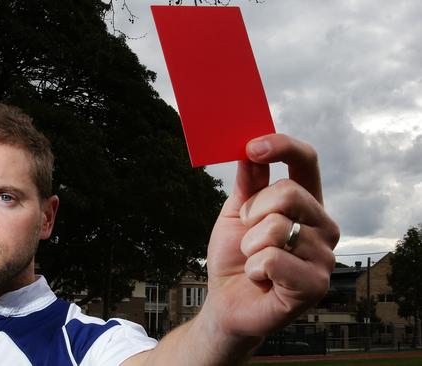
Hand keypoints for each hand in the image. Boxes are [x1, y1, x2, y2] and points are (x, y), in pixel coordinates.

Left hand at [205, 133, 339, 336]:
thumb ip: (247, 182)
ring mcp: (324, 257)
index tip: (252, 147)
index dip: (282, 147)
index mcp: (306, 204)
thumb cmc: (234, 256)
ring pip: (276, 228)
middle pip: (288, 193)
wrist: (226, 303)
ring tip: (254, 261)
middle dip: (252, 212)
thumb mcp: (236, 213)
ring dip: (249, 246)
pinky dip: (253, 269)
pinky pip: (271, 259)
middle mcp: (323, 227)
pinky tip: (260, 279)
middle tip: (247, 234)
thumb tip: (250, 146)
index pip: (307, 162)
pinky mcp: (316, 285)